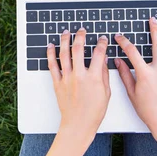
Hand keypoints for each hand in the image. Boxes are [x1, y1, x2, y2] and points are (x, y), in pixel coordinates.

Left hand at [34, 29, 111, 155]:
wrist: (78, 125)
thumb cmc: (93, 112)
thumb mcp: (106, 93)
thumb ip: (104, 74)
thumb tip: (104, 59)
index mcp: (93, 78)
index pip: (98, 54)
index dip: (101, 43)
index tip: (102, 39)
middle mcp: (79, 76)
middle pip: (79, 49)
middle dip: (80, 36)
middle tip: (81, 30)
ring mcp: (67, 79)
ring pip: (64, 54)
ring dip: (65, 40)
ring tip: (66, 32)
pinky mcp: (57, 83)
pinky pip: (52, 65)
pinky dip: (51, 54)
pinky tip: (51, 46)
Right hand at [114, 17, 156, 155]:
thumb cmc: (148, 111)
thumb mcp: (131, 93)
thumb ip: (124, 75)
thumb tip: (118, 61)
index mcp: (144, 74)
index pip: (132, 52)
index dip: (124, 42)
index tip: (120, 37)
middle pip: (156, 45)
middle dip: (154, 30)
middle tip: (152, 20)